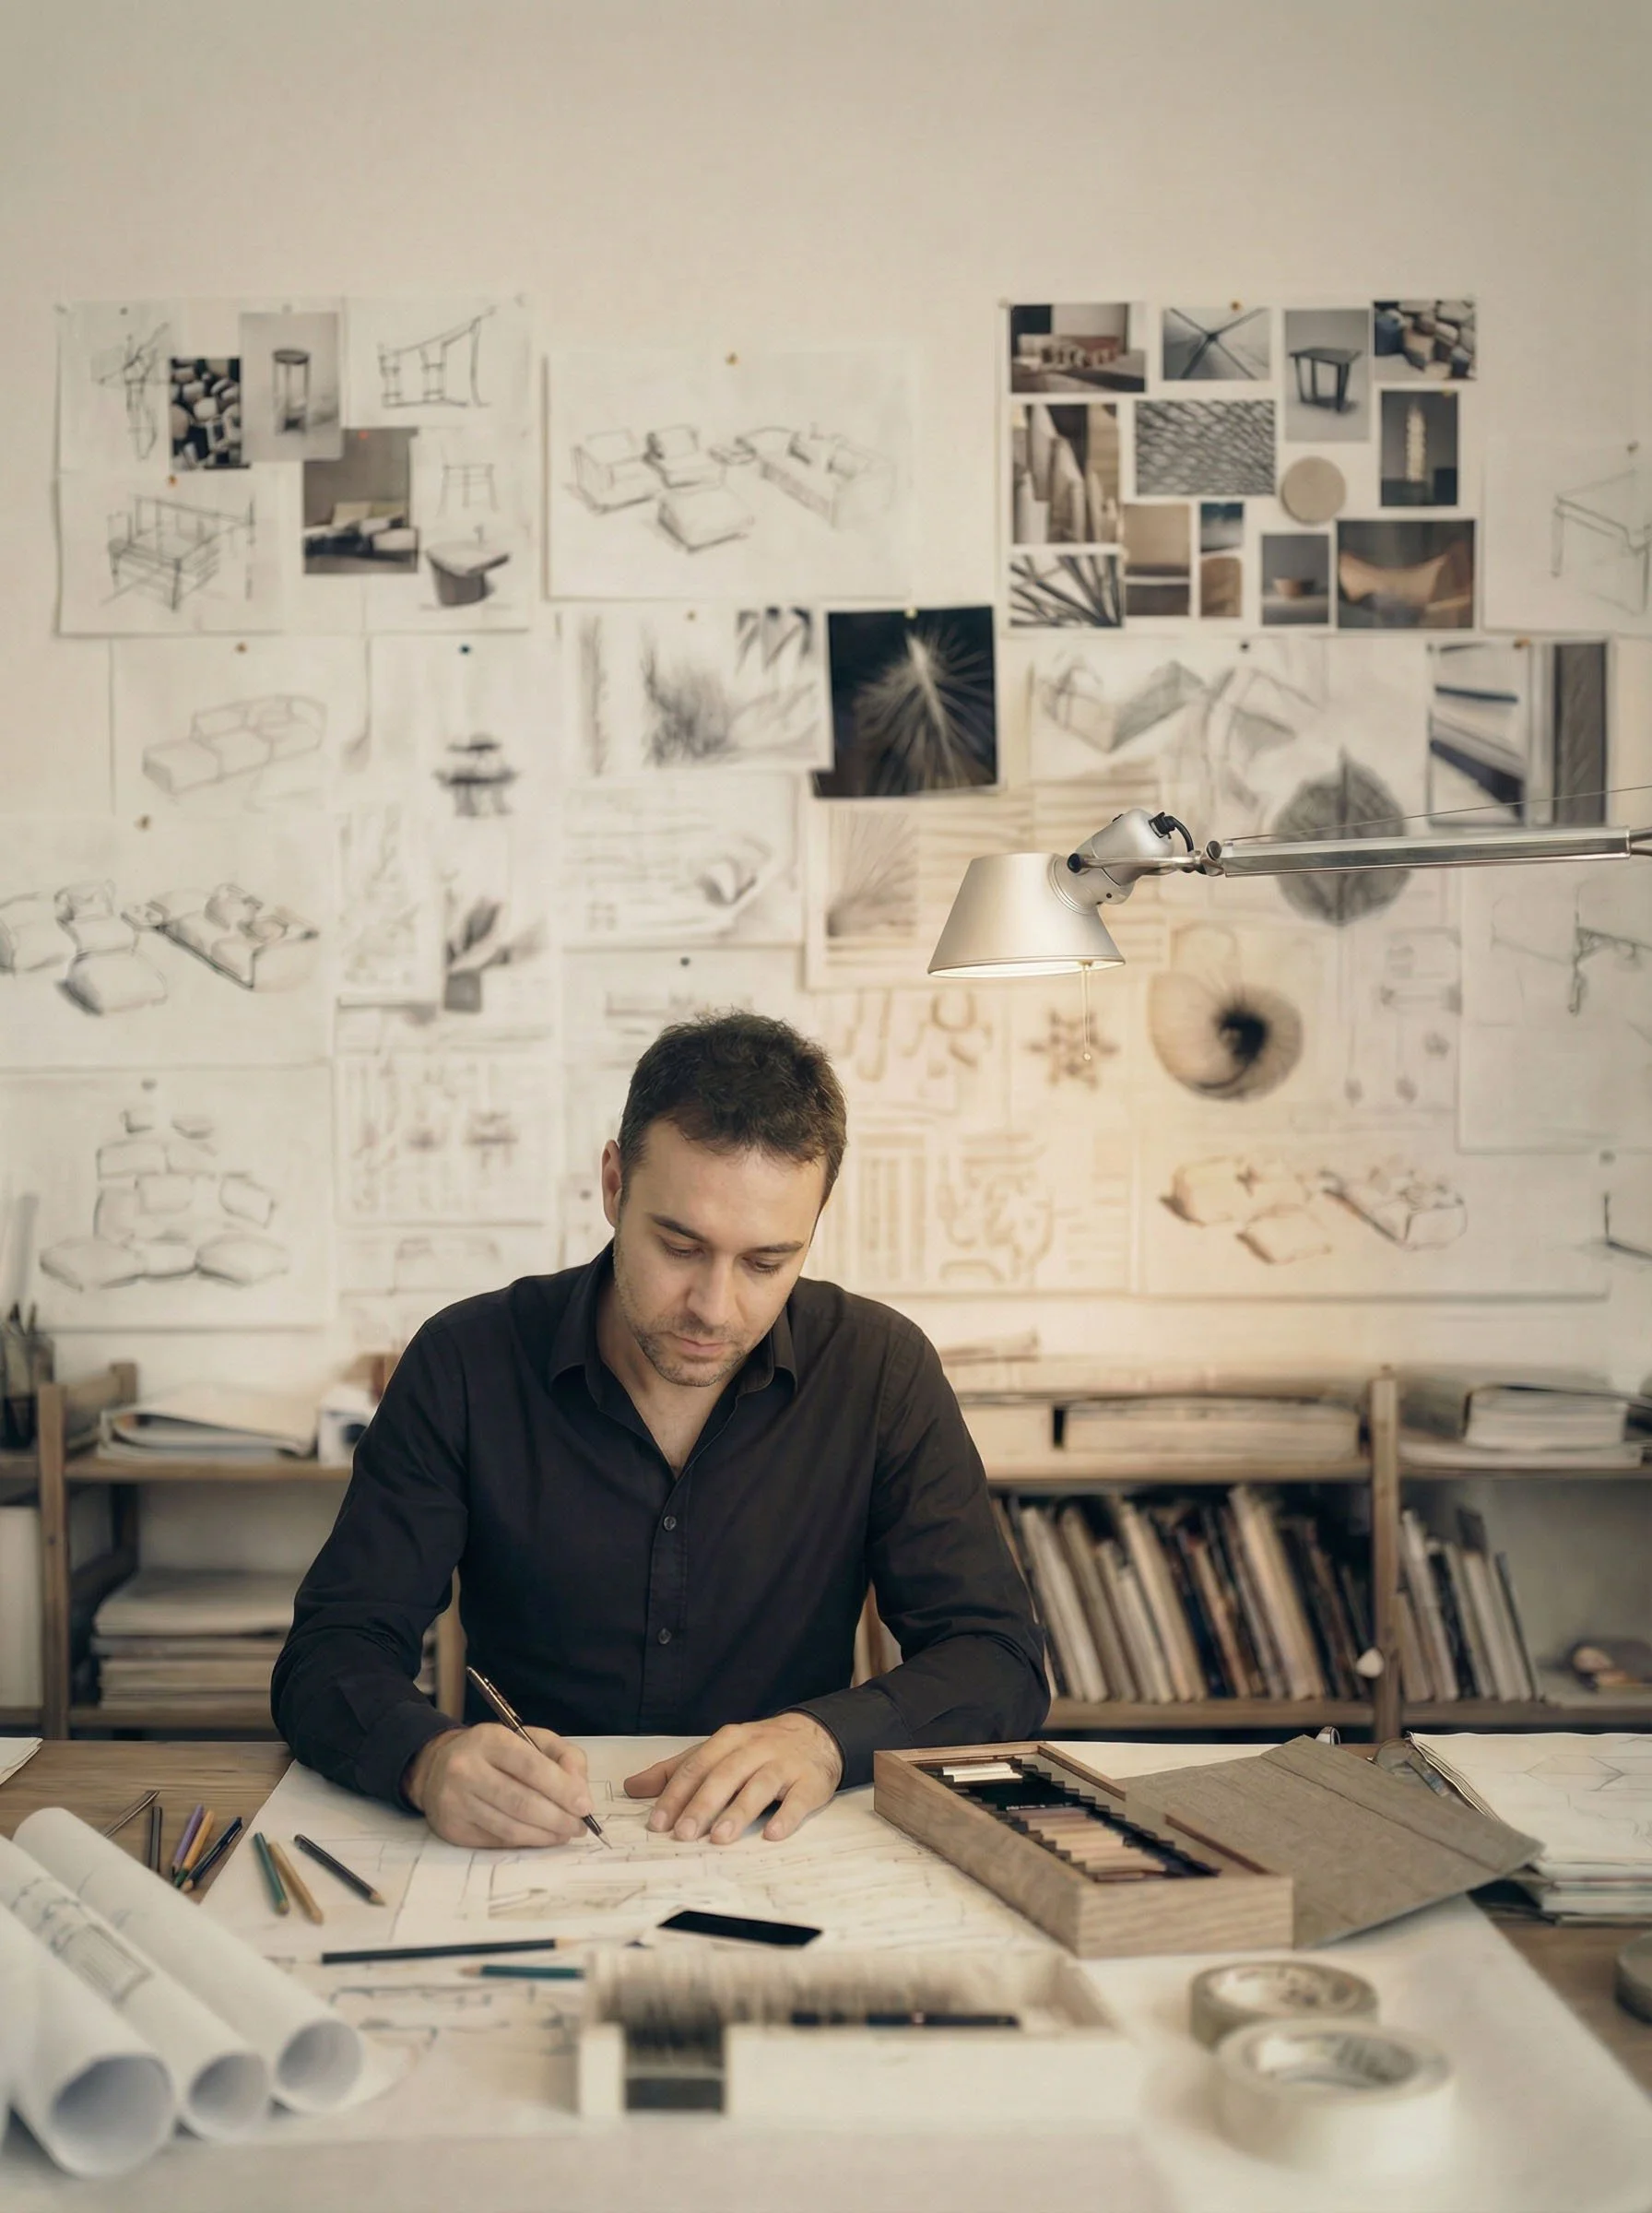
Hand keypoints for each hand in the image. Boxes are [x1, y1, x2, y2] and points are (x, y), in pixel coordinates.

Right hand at [404, 1723, 591, 1847]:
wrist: (437, 1768)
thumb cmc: (494, 1753)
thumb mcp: (529, 1739)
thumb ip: (562, 1757)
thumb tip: (580, 1792)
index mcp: (490, 1739)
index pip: (531, 1766)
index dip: (562, 1789)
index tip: (585, 1806)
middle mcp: (467, 1769)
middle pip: (521, 1802)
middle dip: (558, 1818)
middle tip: (579, 1827)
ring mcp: (455, 1801)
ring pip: (510, 1828)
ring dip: (545, 1836)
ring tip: (564, 1834)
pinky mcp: (452, 1828)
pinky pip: (496, 1841)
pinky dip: (525, 1842)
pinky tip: (540, 1837)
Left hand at [623, 1714, 842, 1843]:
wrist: (816, 1735)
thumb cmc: (758, 1749)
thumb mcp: (716, 1752)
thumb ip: (676, 1770)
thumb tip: (633, 1787)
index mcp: (729, 1740)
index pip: (697, 1766)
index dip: (677, 1794)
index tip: (658, 1822)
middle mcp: (756, 1749)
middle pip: (725, 1775)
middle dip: (703, 1804)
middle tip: (683, 1834)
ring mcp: (784, 1765)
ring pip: (759, 1786)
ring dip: (739, 1811)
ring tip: (720, 1837)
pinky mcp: (810, 1782)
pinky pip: (798, 1800)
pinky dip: (786, 1817)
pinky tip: (771, 1834)